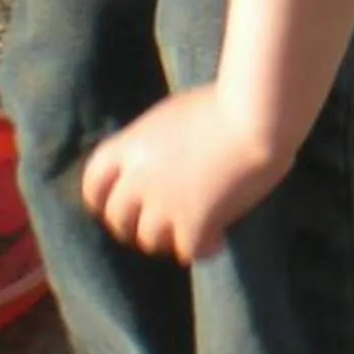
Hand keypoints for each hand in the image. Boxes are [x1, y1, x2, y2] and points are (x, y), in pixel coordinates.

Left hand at [81, 86, 291, 265]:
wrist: (260, 115)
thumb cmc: (229, 102)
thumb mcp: (177, 112)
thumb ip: (157, 140)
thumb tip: (158, 158)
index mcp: (131, 145)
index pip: (93, 183)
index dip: (102, 200)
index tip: (116, 206)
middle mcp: (139, 178)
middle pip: (118, 219)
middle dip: (135, 225)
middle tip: (162, 225)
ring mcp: (164, 203)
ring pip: (150, 240)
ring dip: (170, 239)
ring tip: (195, 232)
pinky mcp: (194, 223)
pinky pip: (188, 251)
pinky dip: (203, 248)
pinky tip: (219, 239)